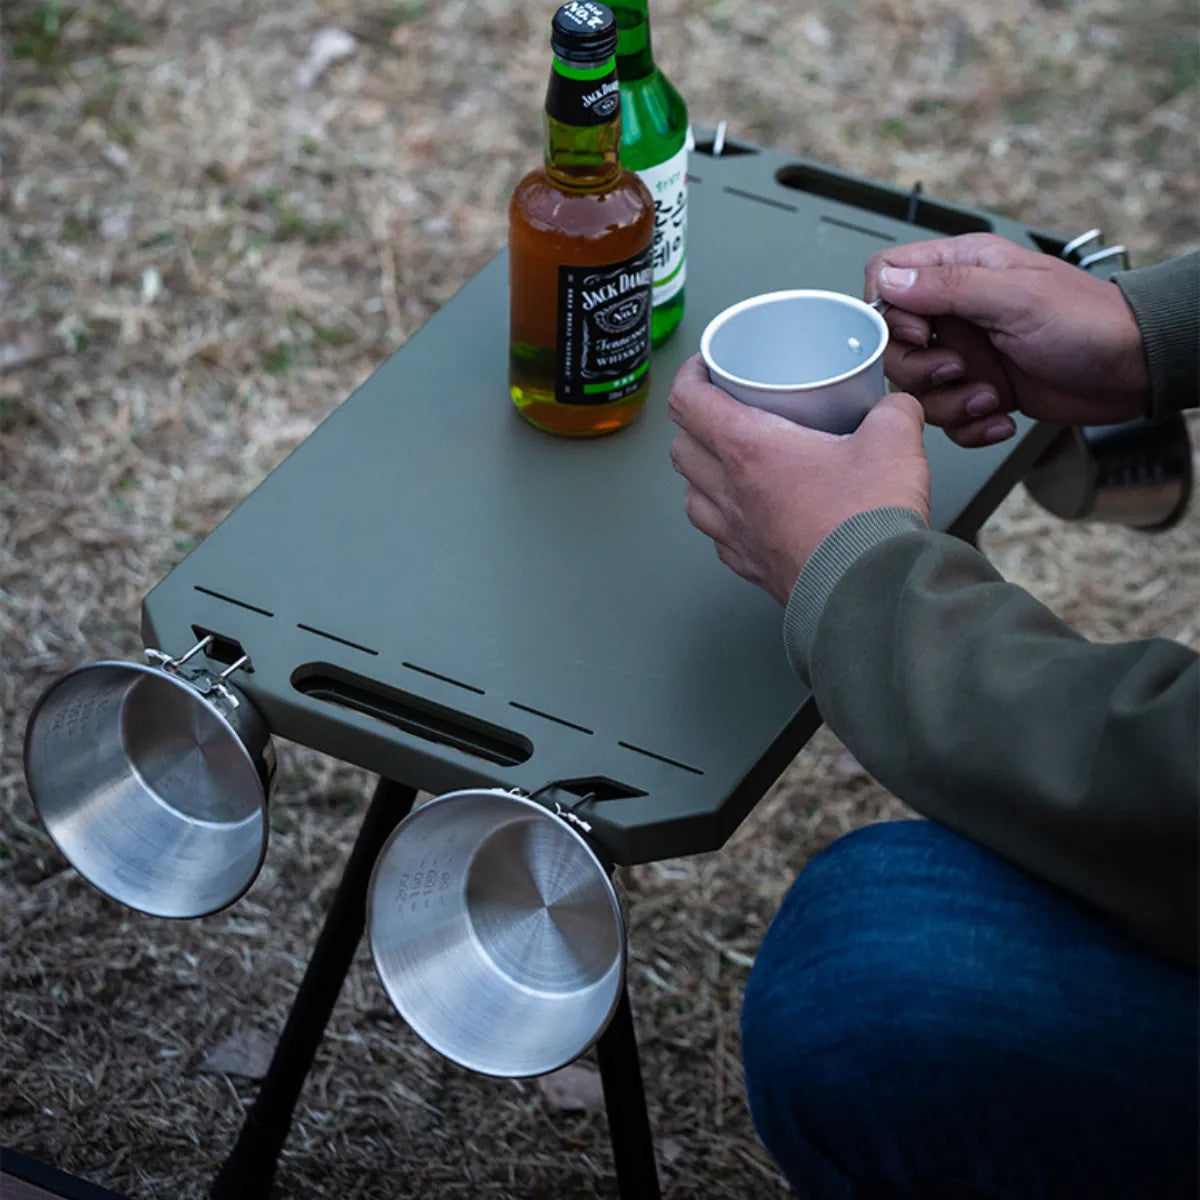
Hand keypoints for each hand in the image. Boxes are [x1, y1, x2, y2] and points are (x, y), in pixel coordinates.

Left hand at [668, 355, 929, 604]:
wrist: (870, 595)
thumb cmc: (867, 522)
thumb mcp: (894, 441)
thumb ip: (893, 412)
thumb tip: (895, 407)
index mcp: (749, 450)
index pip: (688, 402)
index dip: (690, 375)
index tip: (706, 365)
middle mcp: (731, 492)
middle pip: (681, 448)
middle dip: (694, 423)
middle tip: (724, 411)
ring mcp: (736, 534)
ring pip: (692, 495)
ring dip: (703, 474)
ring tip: (731, 463)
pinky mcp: (752, 567)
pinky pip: (720, 537)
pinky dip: (725, 519)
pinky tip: (751, 514)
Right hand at [865, 233, 1149, 446]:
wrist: (1134, 370)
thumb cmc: (1090, 322)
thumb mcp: (1015, 296)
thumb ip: (947, 287)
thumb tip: (888, 279)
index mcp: (962, 270)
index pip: (888, 276)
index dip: (888, 309)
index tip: (917, 332)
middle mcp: (958, 311)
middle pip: (894, 343)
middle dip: (919, 368)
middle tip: (957, 369)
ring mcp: (967, 353)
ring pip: (917, 386)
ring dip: (948, 403)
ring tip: (989, 397)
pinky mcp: (979, 389)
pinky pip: (947, 416)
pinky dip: (969, 426)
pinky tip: (999, 415)